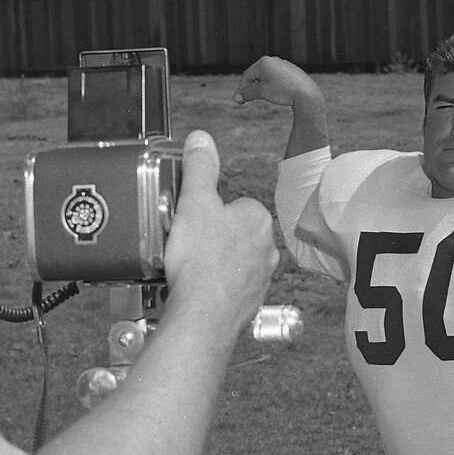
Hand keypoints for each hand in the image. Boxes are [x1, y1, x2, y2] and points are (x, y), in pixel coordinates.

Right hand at [162, 130, 276, 332]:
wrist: (202, 315)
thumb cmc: (201, 262)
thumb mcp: (194, 202)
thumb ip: (200, 168)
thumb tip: (202, 140)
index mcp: (257, 219)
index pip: (233, 203)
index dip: (207, 210)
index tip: (191, 218)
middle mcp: (267, 248)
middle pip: (233, 232)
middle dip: (211, 236)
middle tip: (186, 242)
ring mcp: (261, 278)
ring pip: (233, 261)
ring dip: (213, 262)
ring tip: (188, 267)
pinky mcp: (250, 303)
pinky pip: (230, 287)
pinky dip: (214, 287)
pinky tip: (197, 288)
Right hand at [234, 55, 320, 107]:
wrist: (306, 94)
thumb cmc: (283, 92)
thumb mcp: (262, 93)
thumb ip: (248, 93)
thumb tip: (236, 97)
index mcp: (264, 62)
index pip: (247, 75)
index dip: (242, 89)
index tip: (239, 101)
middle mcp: (273, 60)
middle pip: (256, 75)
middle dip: (252, 87)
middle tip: (248, 100)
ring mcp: (283, 65)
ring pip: (267, 77)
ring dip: (262, 87)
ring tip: (266, 97)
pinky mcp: (292, 71)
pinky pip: (277, 78)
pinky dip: (273, 86)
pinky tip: (278, 94)